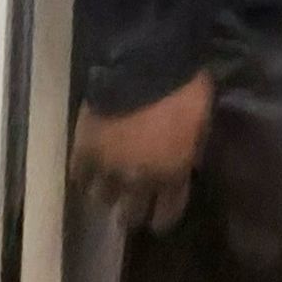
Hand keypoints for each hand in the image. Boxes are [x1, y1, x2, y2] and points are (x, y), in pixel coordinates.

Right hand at [70, 71, 214, 233]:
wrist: (144, 63)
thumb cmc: (183, 87)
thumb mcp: (202, 120)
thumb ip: (192, 148)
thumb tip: (189, 163)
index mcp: (173, 173)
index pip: (167, 214)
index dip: (162, 217)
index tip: (158, 216)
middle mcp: (139, 181)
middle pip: (131, 214)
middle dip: (133, 208)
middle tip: (131, 199)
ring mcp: (108, 169)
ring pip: (102, 199)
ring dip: (107, 191)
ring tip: (107, 181)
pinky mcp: (84, 153)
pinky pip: (79, 177)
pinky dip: (84, 175)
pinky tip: (87, 168)